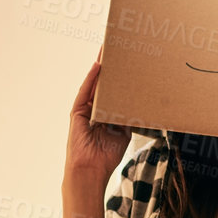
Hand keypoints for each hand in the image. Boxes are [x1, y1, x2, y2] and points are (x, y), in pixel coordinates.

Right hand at [65, 55, 130, 186]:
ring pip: (93, 84)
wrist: (91, 170)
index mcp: (104, 113)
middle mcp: (93, 109)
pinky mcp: (76, 113)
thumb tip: (141, 103)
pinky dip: (91, 80)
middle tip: (117, 47)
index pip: (112, 91)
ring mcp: (83, 110)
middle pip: (102, 83)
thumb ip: (128, 117)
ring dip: (100, 67)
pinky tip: (97, 67)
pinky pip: (84, 93)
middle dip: (109, 66)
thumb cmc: (106, 155)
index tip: (126, 60)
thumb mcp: (123, 133)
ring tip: (107, 50)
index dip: (118, 76)